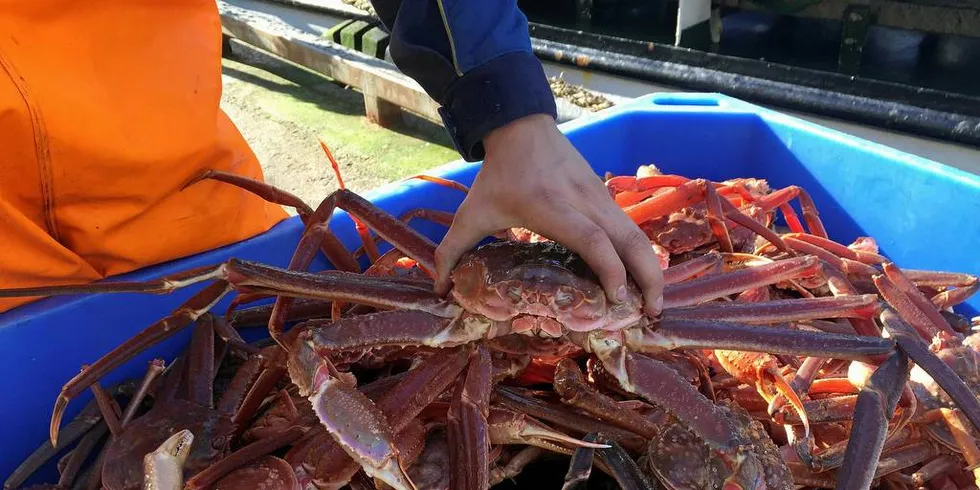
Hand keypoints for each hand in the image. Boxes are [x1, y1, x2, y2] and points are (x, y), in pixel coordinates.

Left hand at [433, 114, 664, 315]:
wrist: (521, 127)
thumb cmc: (497, 175)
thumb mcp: (471, 212)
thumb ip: (452, 250)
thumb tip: (439, 289)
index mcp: (553, 208)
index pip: (592, 239)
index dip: (609, 269)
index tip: (615, 298)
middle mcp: (584, 202)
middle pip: (629, 239)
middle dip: (647, 277)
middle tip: (651, 312)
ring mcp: (600, 197)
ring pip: (637, 233)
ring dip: (651, 268)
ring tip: (652, 302)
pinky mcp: (606, 195)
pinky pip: (630, 227)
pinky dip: (641, 254)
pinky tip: (640, 278)